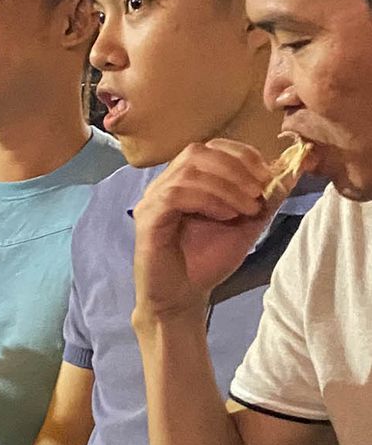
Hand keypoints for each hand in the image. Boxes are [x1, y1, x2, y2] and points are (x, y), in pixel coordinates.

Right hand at [132, 140, 278, 325]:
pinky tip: (225, 216)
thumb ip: (268, 196)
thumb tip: (297, 166)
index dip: (242, 154)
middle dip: (236, 167)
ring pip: (189, 172)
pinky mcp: (147, 218)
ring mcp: (153, 199)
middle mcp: (166, 182)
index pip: (212, 147)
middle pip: (199, 152)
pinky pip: (176, 195)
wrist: (184, 297)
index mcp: (188, 179)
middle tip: (258, 191)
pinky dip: (208, 200)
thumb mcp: (248, 223)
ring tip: (246, 208)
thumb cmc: (209, 260)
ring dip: (226, 186)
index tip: (267, 174)